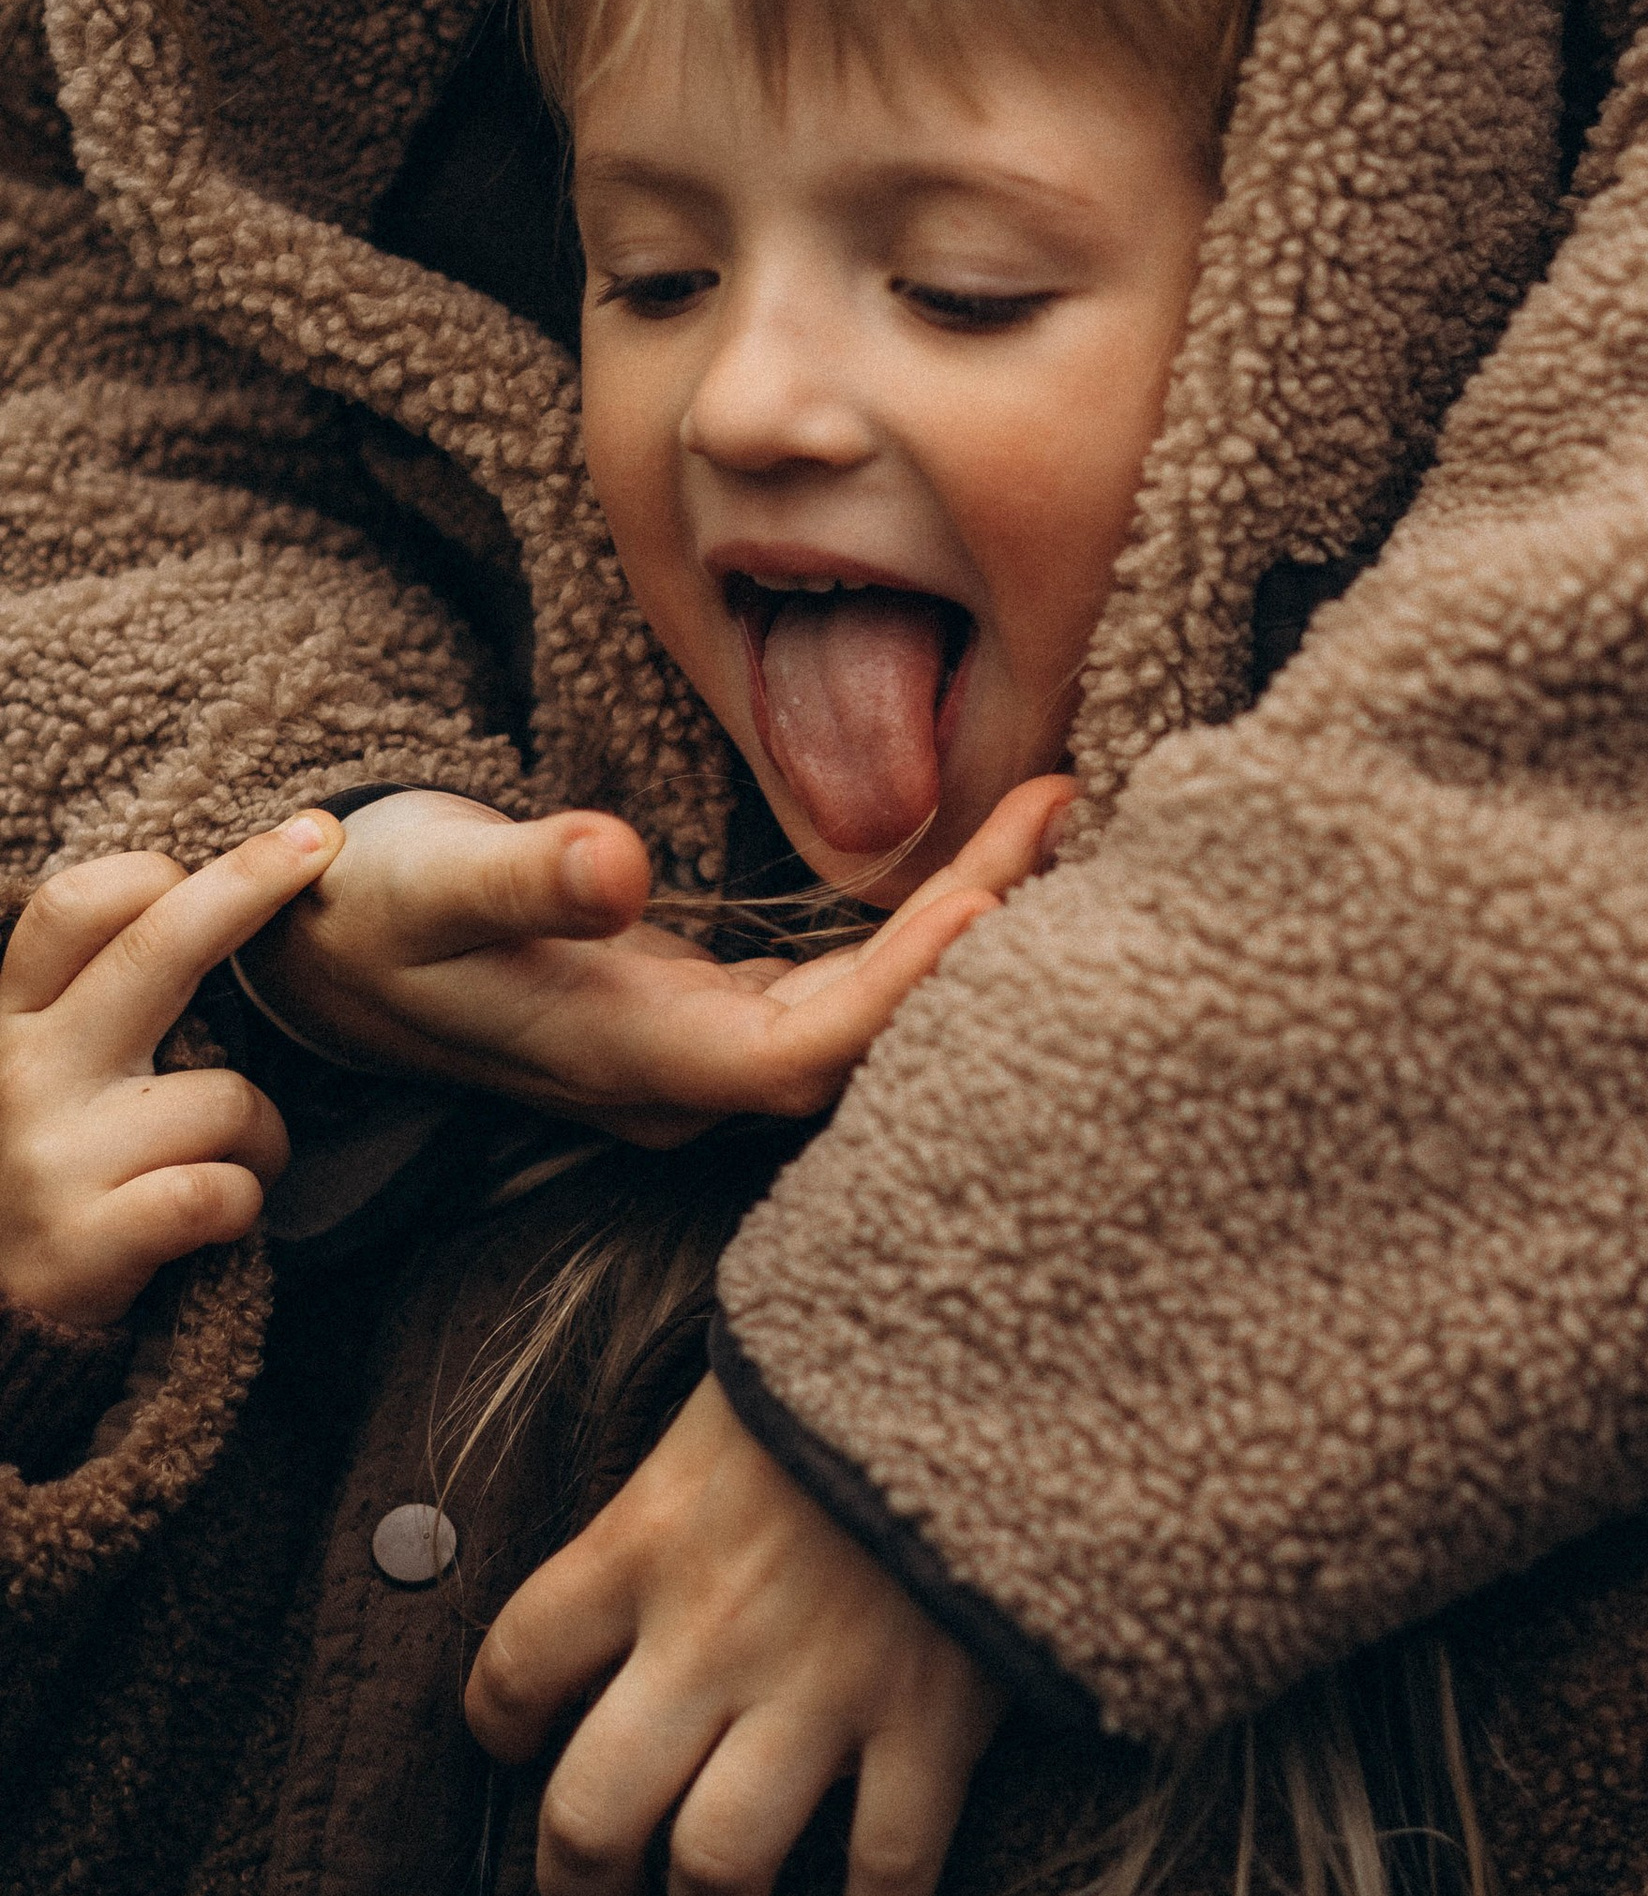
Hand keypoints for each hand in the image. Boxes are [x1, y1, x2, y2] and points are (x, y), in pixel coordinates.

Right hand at [0, 815, 342, 1328]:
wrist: (2, 1318)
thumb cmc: (53, 1179)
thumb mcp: (42, 1075)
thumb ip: (91, 999)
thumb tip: (195, 892)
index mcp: (9, 1024)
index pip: (72, 909)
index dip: (163, 871)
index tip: (253, 851)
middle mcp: (22, 1074)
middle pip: (155, 955)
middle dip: (247, 885)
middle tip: (317, 839)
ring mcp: (50, 1157)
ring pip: (227, 1097)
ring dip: (260, 1138)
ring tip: (221, 1169)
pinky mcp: (87, 1239)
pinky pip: (223, 1190)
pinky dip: (243, 1205)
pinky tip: (214, 1220)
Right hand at [244, 775, 1073, 1146]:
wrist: (329, 959)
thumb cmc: (377, 911)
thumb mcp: (431, 880)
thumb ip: (526, 877)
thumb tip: (615, 864)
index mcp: (639, 1060)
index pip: (811, 1048)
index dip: (909, 985)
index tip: (997, 886)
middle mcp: (692, 1080)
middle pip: (870, 1038)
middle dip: (976, 939)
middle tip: (1069, 814)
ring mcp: (708, 1057)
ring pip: (868, 1020)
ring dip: (959, 935)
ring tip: (1055, 825)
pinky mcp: (716, 1018)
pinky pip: (847, 996)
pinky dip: (915, 937)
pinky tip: (981, 870)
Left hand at [467, 1374, 1003, 1895]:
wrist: (1003, 1346)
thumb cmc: (860, 1368)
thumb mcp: (728, 1403)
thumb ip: (677, 1488)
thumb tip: (659, 1537)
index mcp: (642, 1543)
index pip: (513, 1667)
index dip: (499, 1728)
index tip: (519, 1746)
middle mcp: (709, 1634)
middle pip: (593, 1812)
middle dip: (583, 1884)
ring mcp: (821, 1688)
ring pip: (720, 1867)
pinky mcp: (930, 1719)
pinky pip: (887, 1870)